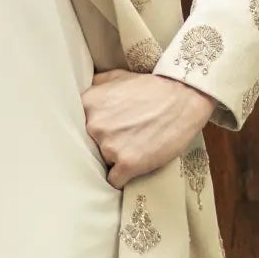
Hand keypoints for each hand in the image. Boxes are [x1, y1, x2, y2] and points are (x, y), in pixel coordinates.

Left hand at [81, 70, 214, 187]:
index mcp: (88, 104)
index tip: (95, 135)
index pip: (74, 127)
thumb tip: (81, 95)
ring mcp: (110, 146)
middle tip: (118, 141)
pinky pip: (114, 181)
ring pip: (101, 163)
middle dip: (99, 146)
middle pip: (86, 147)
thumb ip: (95, 86)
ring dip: (113, 161)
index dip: (85, 133)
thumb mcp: (117, 77)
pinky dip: (121, 179)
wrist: (184, 98)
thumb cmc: (151, 87)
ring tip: (131, 150)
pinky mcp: (128, 163)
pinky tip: (130, 169)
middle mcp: (94, 125)